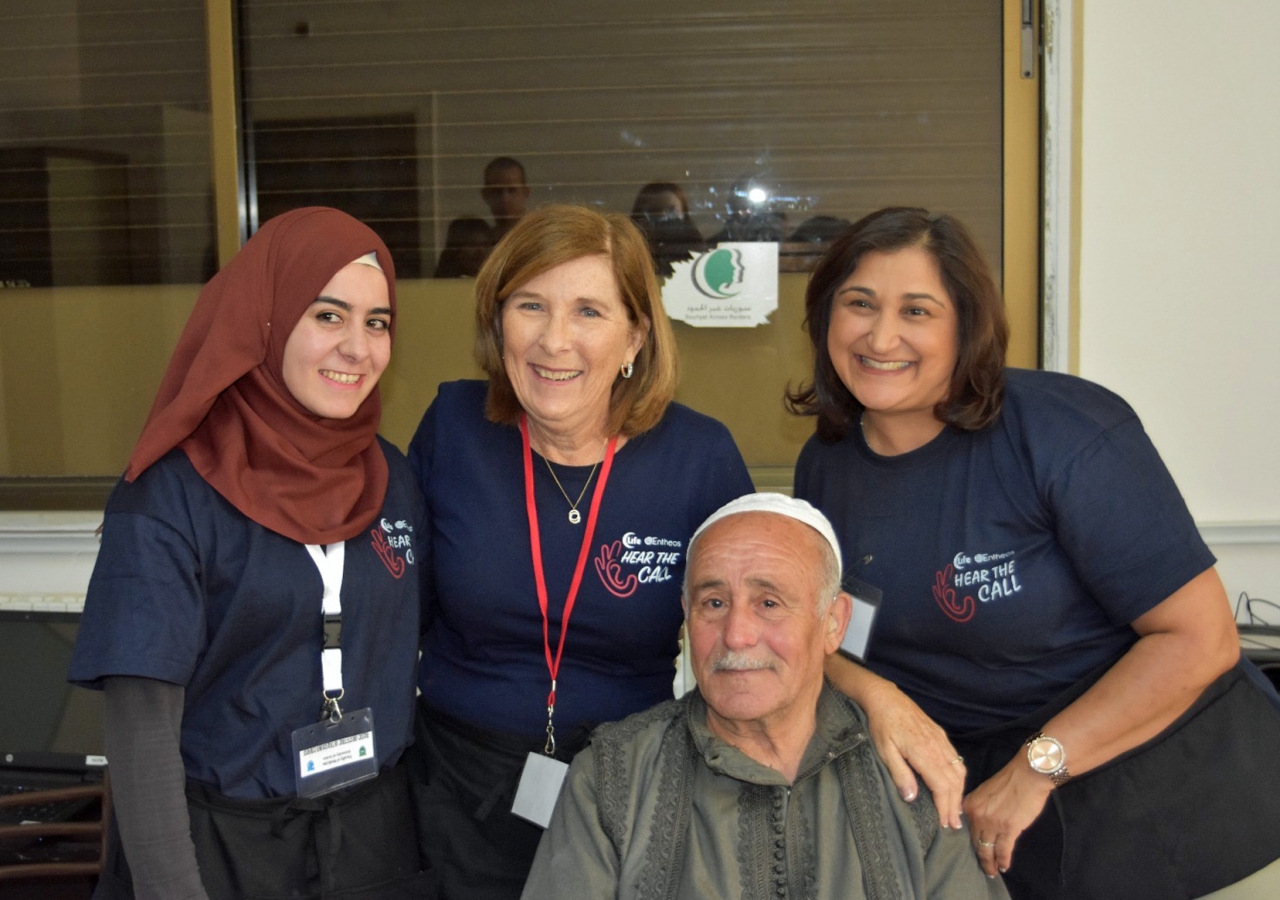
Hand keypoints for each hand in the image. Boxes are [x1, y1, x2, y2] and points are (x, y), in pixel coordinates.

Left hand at [859, 678, 966, 828]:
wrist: (886, 697)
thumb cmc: (881, 724)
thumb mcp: (884, 751)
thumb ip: (900, 774)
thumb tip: (912, 798)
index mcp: (923, 753)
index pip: (941, 786)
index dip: (945, 806)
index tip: (946, 823)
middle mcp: (937, 747)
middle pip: (953, 781)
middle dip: (954, 804)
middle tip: (954, 825)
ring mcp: (940, 740)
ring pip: (958, 770)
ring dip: (959, 792)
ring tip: (956, 810)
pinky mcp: (940, 735)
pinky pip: (956, 759)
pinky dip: (959, 776)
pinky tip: (955, 785)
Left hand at [962, 757, 1053, 877]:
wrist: (1027, 775)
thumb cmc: (1010, 780)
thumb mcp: (985, 791)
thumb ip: (979, 807)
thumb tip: (978, 822)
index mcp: (969, 804)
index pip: (965, 828)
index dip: (969, 841)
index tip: (971, 850)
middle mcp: (976, 815)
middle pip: (974, 841)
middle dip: (979, 856)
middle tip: (982, 866)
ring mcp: (991, 823)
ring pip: (986, 849)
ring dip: (989, 863)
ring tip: (991, 871)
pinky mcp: (1008, 829)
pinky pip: (1002, 850)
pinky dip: (1002, 861)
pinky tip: (1003, 867)